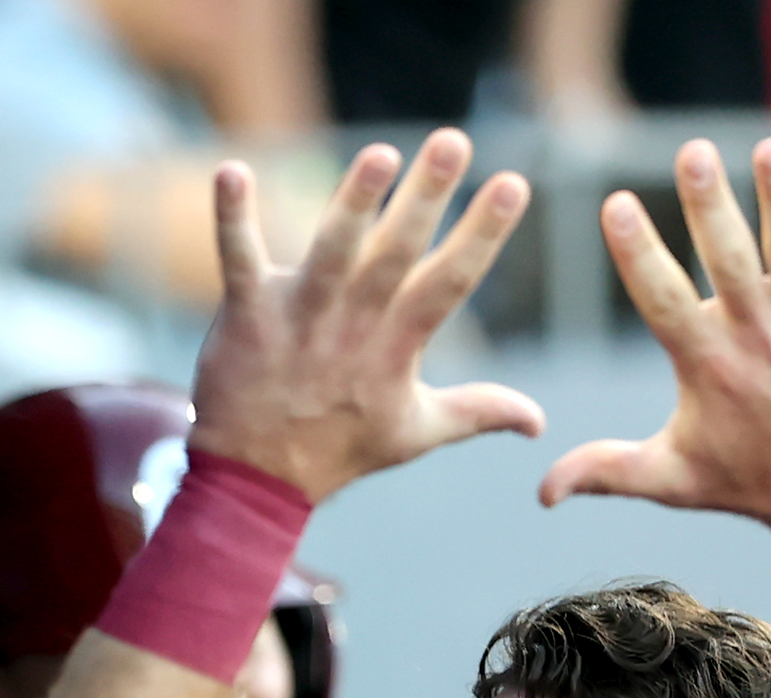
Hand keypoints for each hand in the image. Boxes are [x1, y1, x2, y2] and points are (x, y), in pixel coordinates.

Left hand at [188, 129, 543, 503]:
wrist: (255, 482)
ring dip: (353, 202)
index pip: (450, 282)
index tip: (511, 183)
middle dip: (425, 198)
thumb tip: (539, 420)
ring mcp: (299, 318)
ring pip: (330, 252)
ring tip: (379, 154)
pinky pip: (238, 260)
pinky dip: (232, 218)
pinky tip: (231, 170)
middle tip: (452, 141)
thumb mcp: (416, 432)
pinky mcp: (246, 315)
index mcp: (398, 346)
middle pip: (395, 254)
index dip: (482, 234)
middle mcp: (353, 326)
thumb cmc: (339, 449)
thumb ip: (479, 411)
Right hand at [541, 138, 770, 534]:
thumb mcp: (670, 479)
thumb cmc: (746, 481)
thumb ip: (605, 472)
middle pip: (729, 258)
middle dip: (709, 204)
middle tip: (693, 153)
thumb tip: (541, 493)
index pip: (662, 298)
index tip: (615, 205)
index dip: (637, 252)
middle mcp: (756, 334)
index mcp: (706, 363)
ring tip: (768, 150)